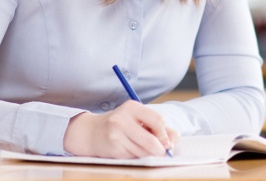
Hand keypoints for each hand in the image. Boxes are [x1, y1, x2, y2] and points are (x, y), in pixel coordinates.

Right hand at [63, 100, 178, 157]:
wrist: (92, 132)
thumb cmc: (122, 124)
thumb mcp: (138, 118)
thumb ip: (158, 127)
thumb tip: (173, 142)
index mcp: (132, 107)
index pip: (157, 120)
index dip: (165, 134)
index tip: (166, 141)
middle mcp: (122, 119)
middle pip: (151, 141)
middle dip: (160, 150)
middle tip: (163, 153)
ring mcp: (115, 134)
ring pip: (143, 152)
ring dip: (149, 155)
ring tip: (144, 149)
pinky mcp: (112, 149)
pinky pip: (133, 157)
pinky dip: (137, 157)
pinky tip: (131, 150)